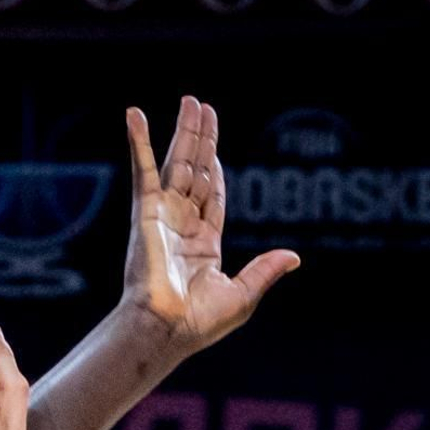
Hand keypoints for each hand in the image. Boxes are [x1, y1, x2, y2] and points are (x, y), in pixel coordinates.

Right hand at [123, 96, 298, 352]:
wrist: (164, 328)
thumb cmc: (197, 324)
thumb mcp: (242, 296)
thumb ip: (264, 271)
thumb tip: (294, 257)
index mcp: (202, 246)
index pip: (212, 197)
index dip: (215, 172)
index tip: (214, 151)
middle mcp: (180, 226)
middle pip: (196, 172)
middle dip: (200, 140)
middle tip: (201, 108)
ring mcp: (162, 216)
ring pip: (176, 163)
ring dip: (182, 131)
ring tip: (190, 101)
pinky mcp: (145, 211)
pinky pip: (142, 169)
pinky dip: (137, 141)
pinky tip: (135, 114)